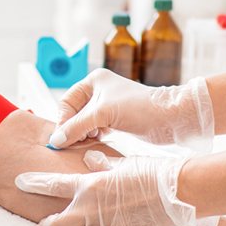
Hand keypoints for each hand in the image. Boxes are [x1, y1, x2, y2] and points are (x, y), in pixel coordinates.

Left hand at [15, 151, 219, 225]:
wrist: (177, 194)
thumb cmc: (152, 173)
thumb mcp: (122, 163)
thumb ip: (101, 164)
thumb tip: (90, 157)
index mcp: (89, 185)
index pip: (52, 184)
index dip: (34, 183)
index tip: (20, 182)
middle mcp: (90, 209)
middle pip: (55, 225)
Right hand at [49, 69, 213, 150]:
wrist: (170, 118)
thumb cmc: (140, 107)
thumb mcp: (103, 114)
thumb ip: (76, 126)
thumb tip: (55, 141)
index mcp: (94, 80)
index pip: (67, 102)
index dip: (62, 120)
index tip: (60, 138)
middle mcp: (100, 91)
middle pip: (75, 113)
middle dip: (72, 128)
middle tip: (70, 144)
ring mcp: (109, 106)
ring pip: (85, 123)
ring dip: (82, 134)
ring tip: (84, 144)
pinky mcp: (117, 120)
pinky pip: (96, 130)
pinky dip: (92, 137)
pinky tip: (95, 143)